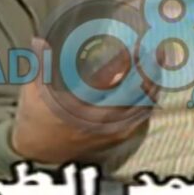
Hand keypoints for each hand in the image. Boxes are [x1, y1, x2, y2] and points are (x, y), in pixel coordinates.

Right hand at [10, 37, 159, 164]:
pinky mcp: (116, 137)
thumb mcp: (32, 91)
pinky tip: (155, 84)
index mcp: (77, 106)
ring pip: (141, 106)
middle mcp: (97, 120)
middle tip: (157, 48)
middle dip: (148, 69)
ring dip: (153, 82)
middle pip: (133, 93)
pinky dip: (150, 99)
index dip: (126, 64)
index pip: (109, 82)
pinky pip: (140, 117)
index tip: (135, 46)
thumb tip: (38, 40)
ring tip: (160, 61)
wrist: (39, 154)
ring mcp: (109, 131)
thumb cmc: (35, 118)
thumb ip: (40, 64)